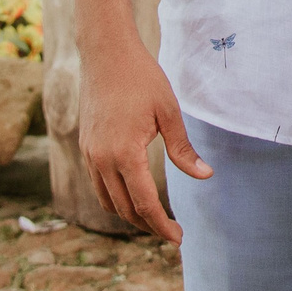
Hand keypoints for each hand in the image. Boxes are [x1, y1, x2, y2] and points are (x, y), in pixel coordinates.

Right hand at [78, 44, 210, 241]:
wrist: (106, 53)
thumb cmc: (141, 78)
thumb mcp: (169, 112)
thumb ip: (183, 150)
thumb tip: (205, 176)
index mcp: (124, 154)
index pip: (144, 204)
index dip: (162, 225)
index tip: (178, 238)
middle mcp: (101, 160)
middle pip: (124, 209)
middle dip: (148, 226)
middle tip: (171, 233)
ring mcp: (90, 154)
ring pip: (107, 200)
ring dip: (129, 216)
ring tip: (153, 220)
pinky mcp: (86, 147)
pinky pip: (98, 185)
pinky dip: (114, 198)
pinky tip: (132, 196)